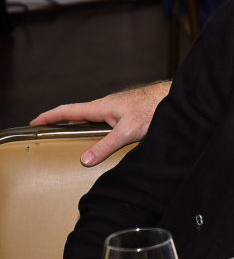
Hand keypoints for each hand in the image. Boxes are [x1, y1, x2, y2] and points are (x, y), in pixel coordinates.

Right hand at [30, 81, 170, 165]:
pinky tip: (104, 139)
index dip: (49, 116)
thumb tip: (85, 159)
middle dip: (63, 123)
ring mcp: (117, 109)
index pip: (68, 111)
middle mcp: (107, 106)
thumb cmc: (153, 108)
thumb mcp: (128, 130)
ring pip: (94, 119)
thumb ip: (106, 145)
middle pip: (79, 115)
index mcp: (101, 107)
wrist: (174, 98)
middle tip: (50, 133)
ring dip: (82, 127)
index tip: (34, 122)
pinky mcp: (127, 113)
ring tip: (73, 140)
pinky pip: (107, 122)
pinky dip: (99, 130)